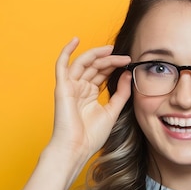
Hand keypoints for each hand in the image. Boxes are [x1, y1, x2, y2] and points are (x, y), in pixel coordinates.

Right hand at [48, 38, 131, 160]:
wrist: (76, 149)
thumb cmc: (91, 136)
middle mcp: (79, 88)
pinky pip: (62, 65)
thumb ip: (120, 93)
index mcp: (89, 94)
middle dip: (109, 60)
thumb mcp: (112, 111)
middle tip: (124, 57)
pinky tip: (76, 40)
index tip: (129, 62)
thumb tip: (127, 75)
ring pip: (82, 63)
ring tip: (111, 50)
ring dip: (96, 55)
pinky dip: (66, 51)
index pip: (101, 73)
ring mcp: (70, 87)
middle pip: (94, 66)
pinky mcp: (62, 88)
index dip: (114, 65)